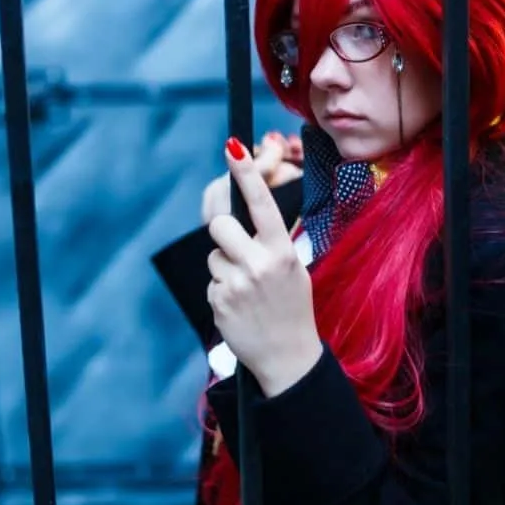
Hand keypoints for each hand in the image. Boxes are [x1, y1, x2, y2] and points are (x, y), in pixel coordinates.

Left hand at [206, 137, 321, 396]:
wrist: (288, 358)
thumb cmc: (292, 307)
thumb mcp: (293, 269)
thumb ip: (270, 243)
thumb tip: (240, 218)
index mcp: (282, 251)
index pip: (261, 203)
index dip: (246, 173)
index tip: (232, 146)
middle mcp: (259, 264)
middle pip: (220, 226)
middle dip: (225, 235)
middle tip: (240, 253)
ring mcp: (237, 285)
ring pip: (213, 256)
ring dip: (225, 268)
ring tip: (247, 290)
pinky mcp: (219, 303)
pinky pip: (211, 282)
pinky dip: (222, 292)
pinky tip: (240, 307)